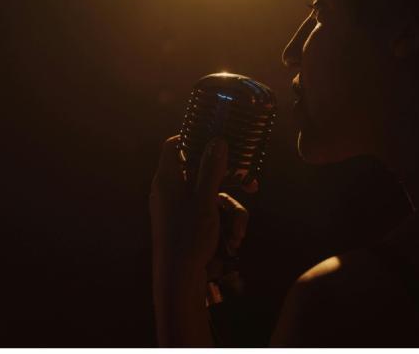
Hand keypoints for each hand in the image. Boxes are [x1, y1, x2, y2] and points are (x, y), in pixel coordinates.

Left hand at [149, 135, 248, 297]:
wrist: (179, 281)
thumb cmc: (187, 238)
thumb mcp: (204, 201)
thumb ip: (211, 170)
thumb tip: (218, 140)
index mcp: (167, 180)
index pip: (174, 146)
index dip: (192, 137)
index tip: (216, 137)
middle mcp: (171, 191)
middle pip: (203, 171)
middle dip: (230, 183)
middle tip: (250, 184)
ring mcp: (180, 208)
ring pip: (213, 195)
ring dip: (232, 213)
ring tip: (238, 234)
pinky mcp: (190, 223)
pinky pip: (211, 213)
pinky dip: (224, 224)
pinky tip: (233, 241)